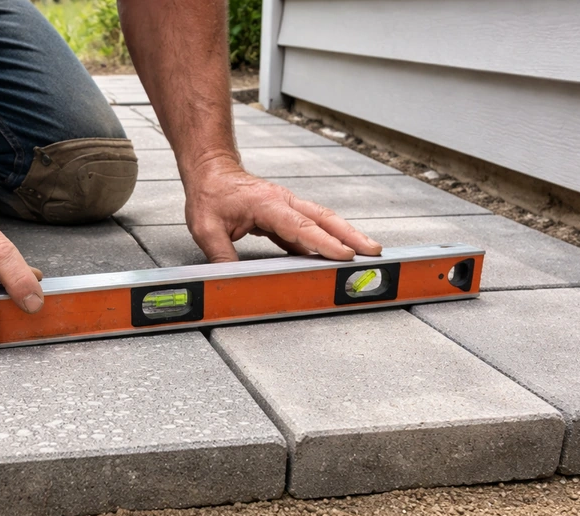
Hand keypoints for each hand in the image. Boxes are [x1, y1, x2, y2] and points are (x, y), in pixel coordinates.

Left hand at [183, 157, 382, 261]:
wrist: (211, 171)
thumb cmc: (209, 194)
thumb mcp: (206, 228)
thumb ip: (221, 255)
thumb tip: (231, 279)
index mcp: (268, 204)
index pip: (301, 226)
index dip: (324, 242)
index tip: (344, 255)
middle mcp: (283, 202)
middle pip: (325, 219)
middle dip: (352, 236)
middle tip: (374, 252)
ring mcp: (286, 207)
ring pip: (321, 221)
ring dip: (345, 236)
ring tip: (365, 253)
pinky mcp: (284, 215)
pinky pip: (309, 229)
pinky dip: (324, 241)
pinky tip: (332, 256)